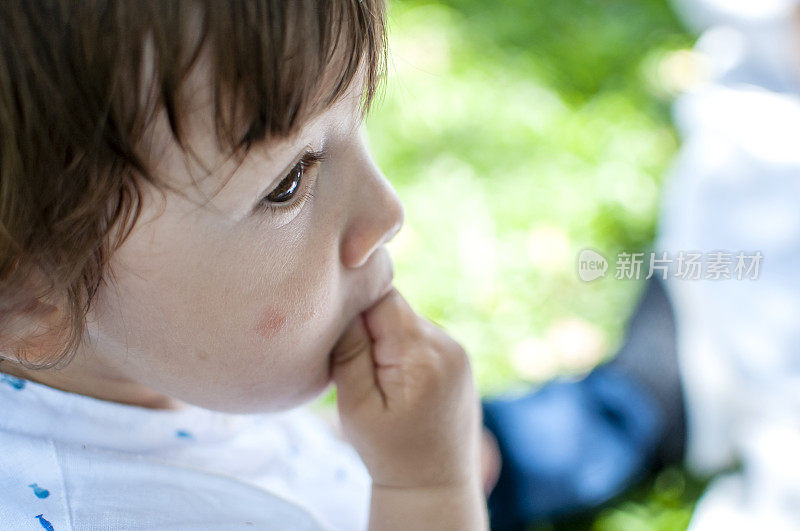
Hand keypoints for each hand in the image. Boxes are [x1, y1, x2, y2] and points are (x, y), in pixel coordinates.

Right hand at [329, 287, 481, 489]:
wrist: (435, 484)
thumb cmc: (389, 452)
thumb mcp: (356, 407)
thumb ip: (349, 352)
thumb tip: (345, 305)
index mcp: (420, 356)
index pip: (382, 297)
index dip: (356, 308)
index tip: (342, 336)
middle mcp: (446, 345)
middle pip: (395, 307)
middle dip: (370, 328)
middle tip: (360, 368)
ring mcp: (457, 350)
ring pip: (407, 321)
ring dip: (388, 340)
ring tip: (381, 381)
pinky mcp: (459, 357)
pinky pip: (421, 336)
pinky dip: (405, 350)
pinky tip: (399, 383)